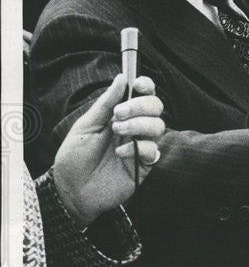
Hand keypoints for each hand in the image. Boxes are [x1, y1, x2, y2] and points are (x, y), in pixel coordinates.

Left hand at [52, 74, 164, 225]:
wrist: (72, 189)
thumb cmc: (75, 157)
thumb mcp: (86, 126)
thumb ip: (105, 103)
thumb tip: (122, 77)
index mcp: (121, 115)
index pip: (143, 95)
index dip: (146, 86)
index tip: (138, 84)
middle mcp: (134, 128)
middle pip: (156, 107)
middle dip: (140, 105)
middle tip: (118, 114)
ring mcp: (140, 146)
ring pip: (158, 126)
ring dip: (138, 125)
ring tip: (117, 132)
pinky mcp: (144, 166)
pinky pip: (153, 150)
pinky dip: (138, 148)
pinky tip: (120, 154)